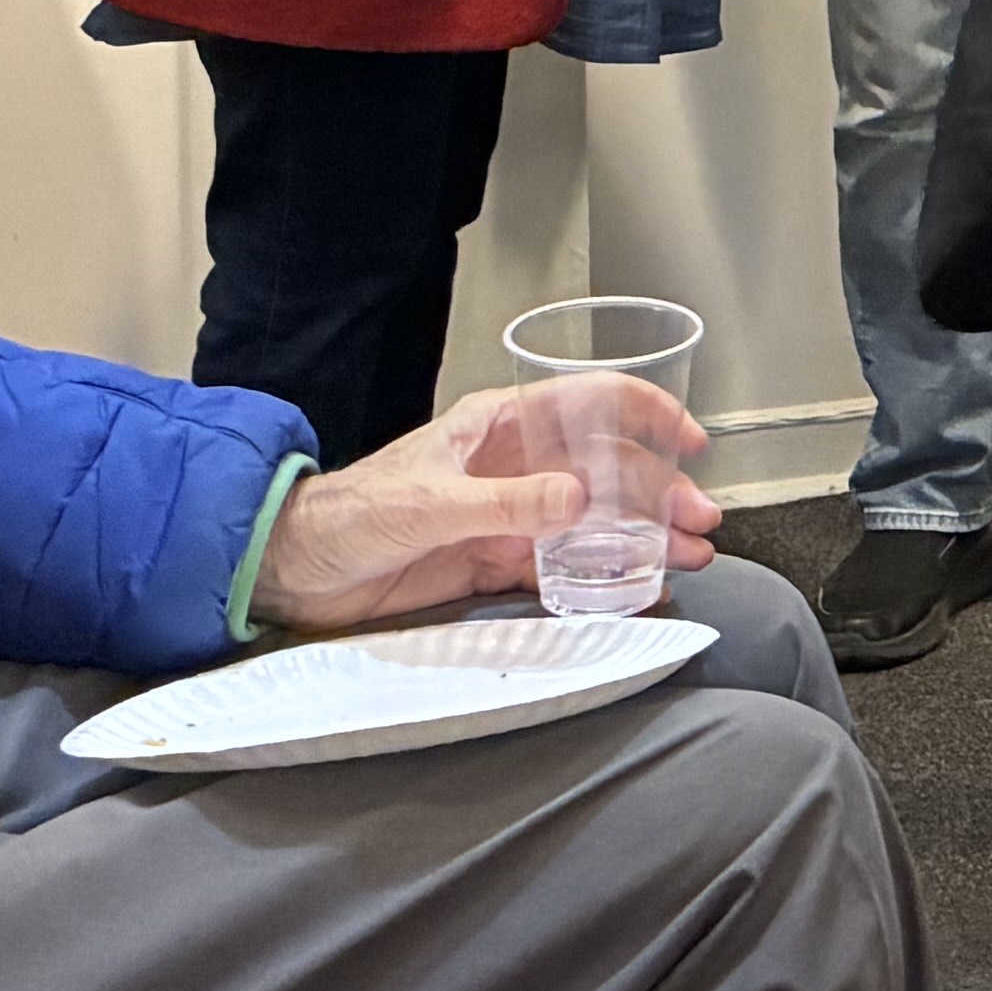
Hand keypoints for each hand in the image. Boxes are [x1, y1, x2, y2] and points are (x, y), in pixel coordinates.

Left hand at [250, 378, 714, 634]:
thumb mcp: (427, 503)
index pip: (591, 402)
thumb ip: (504, 504)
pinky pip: (564, 567)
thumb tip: (576, 501)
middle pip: (606, 469)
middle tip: (699, 523)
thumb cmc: (343, 517)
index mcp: (498, 427)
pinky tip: (637, 588)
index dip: (648, 415)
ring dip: (644, 537)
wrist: (292, 570)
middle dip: (660, 492)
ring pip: (595, 521)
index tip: (689, 442)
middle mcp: (514, 466)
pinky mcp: (495, 562)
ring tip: (689, 558)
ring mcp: (509, 515)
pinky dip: (604, 579)